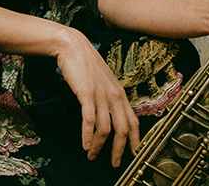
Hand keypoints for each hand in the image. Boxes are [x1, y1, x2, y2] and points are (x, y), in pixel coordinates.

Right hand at [54, 27, 139, 166]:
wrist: (73, 46)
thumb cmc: (86, 63)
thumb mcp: (103, 79)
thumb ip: (109, 95)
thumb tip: (109, 113)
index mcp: (119, 92)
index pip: (134, 120)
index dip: (136, 140)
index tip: (134, 153)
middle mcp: (113, 94)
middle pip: (123, 129)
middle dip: (119, 150)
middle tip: (115, 163)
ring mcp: (100, 94)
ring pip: (105, 128)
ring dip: (99, 146)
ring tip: (92, 155)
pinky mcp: (86, 94)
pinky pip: (89, 120)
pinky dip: (88, 136)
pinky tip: (85, 145)